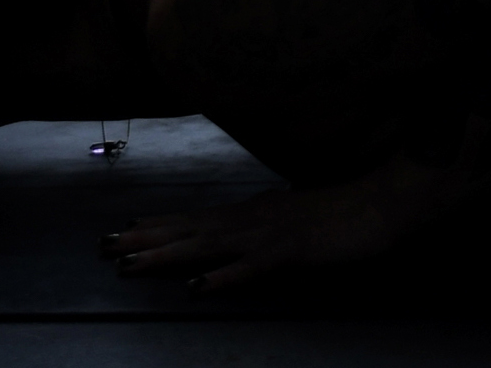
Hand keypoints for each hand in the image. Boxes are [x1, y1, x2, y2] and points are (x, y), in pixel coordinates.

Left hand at [101, 162, 439, 292]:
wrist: (387, 201)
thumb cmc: (348, 211)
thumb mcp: (299, 215)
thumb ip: (270, 221)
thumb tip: (248, 224)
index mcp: (256, 210)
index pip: (197, 217)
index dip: (159, 223)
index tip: (121, 228)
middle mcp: (256, 216)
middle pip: (192, 228)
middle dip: (146, 237)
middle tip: (103, 245)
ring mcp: (273, 232)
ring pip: (210, 245)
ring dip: (168, 256)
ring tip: (130, 265)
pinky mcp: (294, 250)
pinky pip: (252, 268)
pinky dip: (222, 277)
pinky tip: (196, 289)